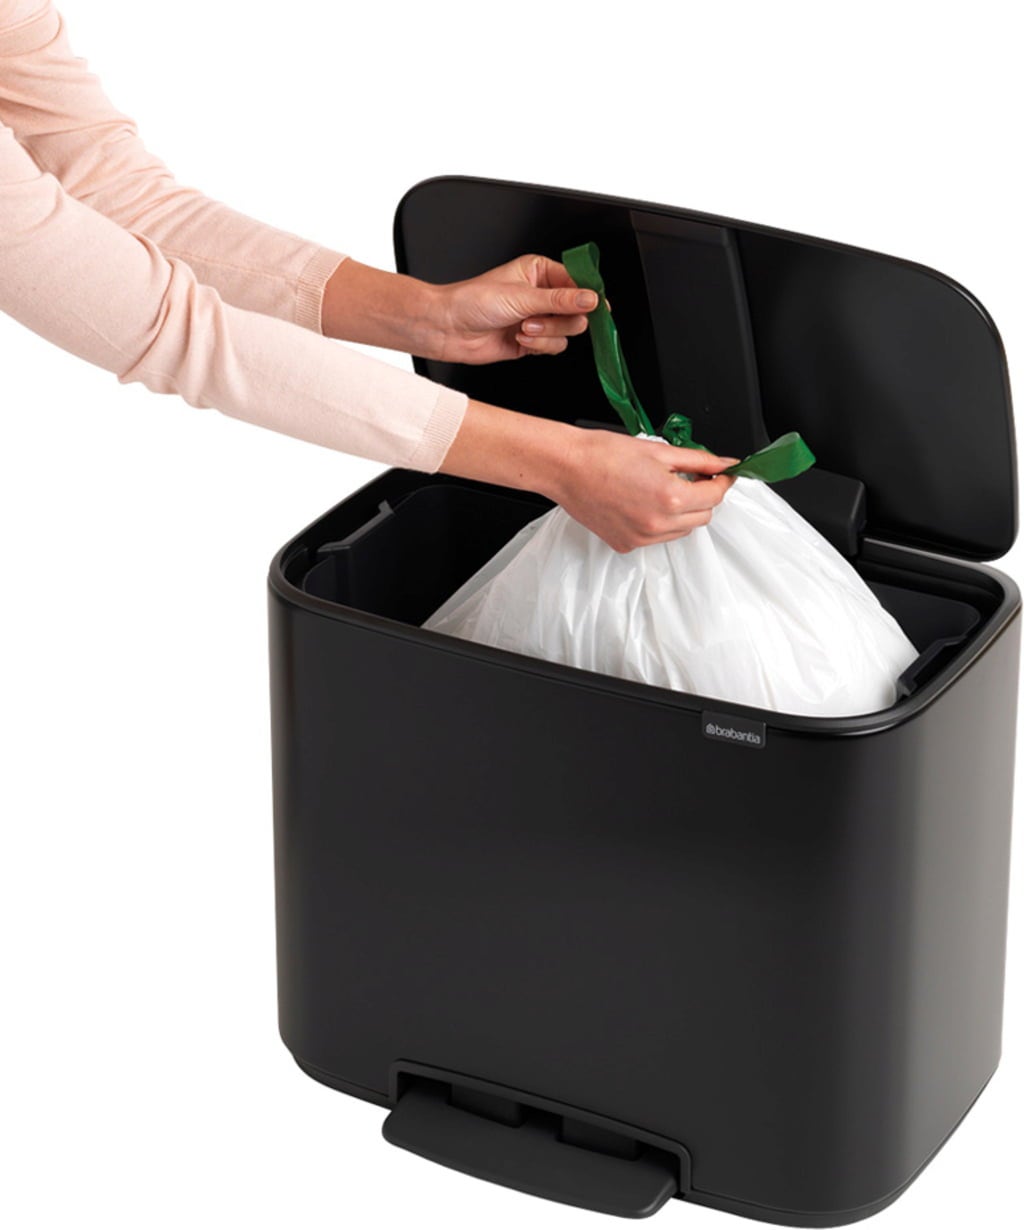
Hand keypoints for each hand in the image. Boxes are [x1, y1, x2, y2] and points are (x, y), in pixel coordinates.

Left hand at [434, 254, 598, 364]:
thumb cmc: (472, 301)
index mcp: (539, 272)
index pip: (577, 282)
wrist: (449, 328)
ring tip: (523, 329)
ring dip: (547, 334)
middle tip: (541, 318)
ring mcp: (538, 319)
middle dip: (559, 320)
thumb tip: (590, 298)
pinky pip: (554, 347)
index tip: (598, 306)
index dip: (588, 294)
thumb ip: (560, 301)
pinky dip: (539, 347)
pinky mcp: (532, 341)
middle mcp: (541, 295)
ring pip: (567, 332)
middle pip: (577, 310)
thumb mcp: (521, 297)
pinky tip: (520, 339)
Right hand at [439, 402, 738, 554]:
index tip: (721, 474)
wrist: (567, 468)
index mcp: (671, 498)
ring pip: (682, 531)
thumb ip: (698, 461)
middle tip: (690, 478)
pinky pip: (657, 538)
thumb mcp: (659, 450)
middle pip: (703, 517)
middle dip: (703, 498)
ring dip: (683, 513)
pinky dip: (659, 523)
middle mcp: (659, 524)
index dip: (722, 482)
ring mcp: (642, 538)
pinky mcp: (626, 545)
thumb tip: (724, 464)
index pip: (715, 496)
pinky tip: (642, 503)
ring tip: (661, 490)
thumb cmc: (604, 454)